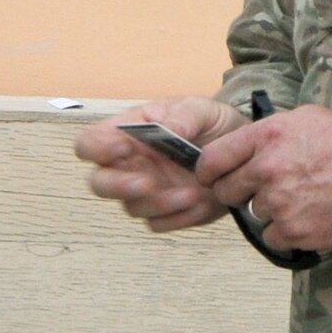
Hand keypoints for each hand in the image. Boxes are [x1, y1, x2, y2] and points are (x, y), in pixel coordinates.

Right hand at [75, 97, 246, 233]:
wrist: (241, 150)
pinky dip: (178, 217)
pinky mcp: (166, 212)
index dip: (97, 147)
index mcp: (127, 133)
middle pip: (99, 183)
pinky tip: (200, 202)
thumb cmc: (209, 123)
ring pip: (132, 207)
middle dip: (116, 186)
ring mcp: (146, 191)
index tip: (123, 146)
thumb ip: (183, 116)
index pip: (90, 142)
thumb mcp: (201, 108)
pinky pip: (159, 223)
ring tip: (191, 192)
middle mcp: (129, 165)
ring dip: (158, 203)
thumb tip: (167, 129)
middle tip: (147, 183)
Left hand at [197, 104, 331, 251]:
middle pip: (226, 191)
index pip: (211, 160)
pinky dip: (286, 230)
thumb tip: (240, 148)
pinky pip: (272, 235)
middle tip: (264, 187)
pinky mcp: (296, 231)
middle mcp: (268, 170)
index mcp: (266, 137)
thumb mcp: (304, 118)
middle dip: (240, 191)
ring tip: (301, 196)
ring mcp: (281, 203)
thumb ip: (266, 133)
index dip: (208, 171)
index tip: (213, 176)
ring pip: (253, 214)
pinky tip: (309, 214)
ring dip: (270, 209)